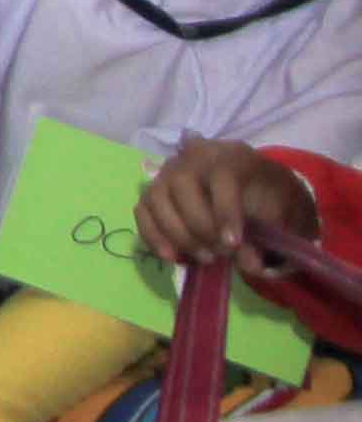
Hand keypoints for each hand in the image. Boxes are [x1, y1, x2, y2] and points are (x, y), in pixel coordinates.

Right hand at [144, 136, 322, 274]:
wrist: (257, 190)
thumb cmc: (270, 199)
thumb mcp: (280, 215)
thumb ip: (266, 238)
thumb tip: (248, 265)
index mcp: (232, 157)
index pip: (220, 176)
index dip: (224, 210)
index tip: (232, 244)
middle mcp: (194, 157)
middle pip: (181, 183)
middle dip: (199, 225)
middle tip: (219, 253)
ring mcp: (169, 172)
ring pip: (155, 196)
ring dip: (176, 233)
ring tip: (204, 258)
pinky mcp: (154, 191)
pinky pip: (142, 210)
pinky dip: (153, 236)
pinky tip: (173, 258)